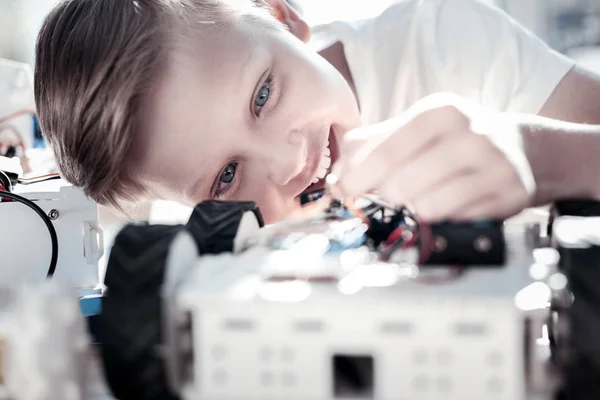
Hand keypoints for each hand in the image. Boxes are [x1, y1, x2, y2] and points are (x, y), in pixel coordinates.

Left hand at [334, 93, 535, 221]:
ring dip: (413, 211)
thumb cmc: (453, 140)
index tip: (343, 192)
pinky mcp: (509, 194)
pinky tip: (448, 205)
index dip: (357, 178)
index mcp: (439, 112)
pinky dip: (442, 219)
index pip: (385, 153)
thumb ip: (369, 146)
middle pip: (401, 184)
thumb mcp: (413, 130)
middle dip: (385, 198)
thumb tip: (335, 179)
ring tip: (421, 199)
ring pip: (427, 206)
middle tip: (388, 197)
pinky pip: (454, 221)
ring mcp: (494, 164)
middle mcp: (470, 133)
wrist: (520, 149)